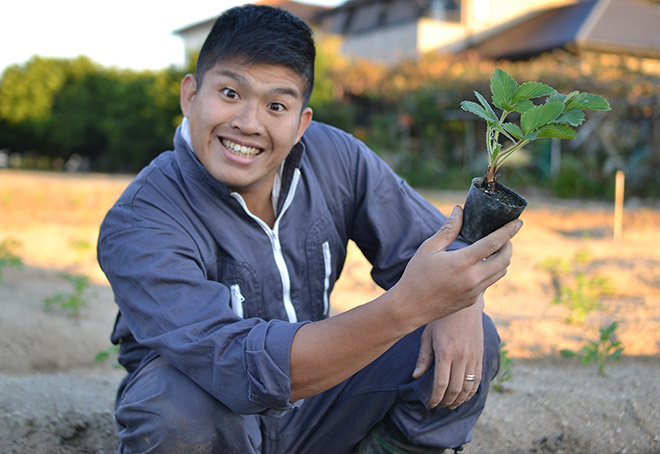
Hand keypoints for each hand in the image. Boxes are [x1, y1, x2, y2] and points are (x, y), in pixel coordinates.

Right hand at [391, 205, 520, 326]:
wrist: (409, 308)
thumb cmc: (416, 275)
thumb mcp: (429, 248)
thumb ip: (448, 229)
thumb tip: (459, 210)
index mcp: (462, 262)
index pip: (494, 243)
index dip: (508, 231)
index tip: (518, 223)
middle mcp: (473, 279)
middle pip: (505, 260)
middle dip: (509, 245)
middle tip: (504, 236)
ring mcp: (474, 292)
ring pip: (500, 273)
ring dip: (502, 259)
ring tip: (494, 249)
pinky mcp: (472, 301)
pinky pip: (489, 283)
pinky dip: (490, 271)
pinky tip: (479, 265)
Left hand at [412, 295, 484, 408]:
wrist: (465, 307)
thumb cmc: (441, 320)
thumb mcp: (427, 336)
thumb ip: (423, 358)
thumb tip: (415, 377)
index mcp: (445, 352)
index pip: (441, 383)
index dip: (435, 397)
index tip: (430, 404)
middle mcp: (461, 357)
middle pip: (455, 389)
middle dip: (447, 402)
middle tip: (439, 406)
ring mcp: (473, 357)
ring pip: (468, 387)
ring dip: (460, 400)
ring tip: (451, 405)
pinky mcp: (480, 355)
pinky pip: (478, 379)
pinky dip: (471, 391)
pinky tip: (464, 396)